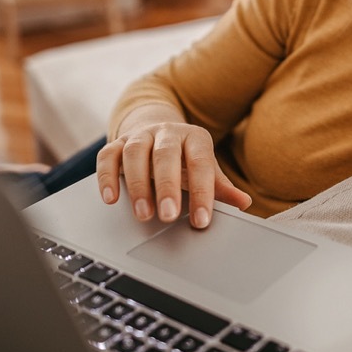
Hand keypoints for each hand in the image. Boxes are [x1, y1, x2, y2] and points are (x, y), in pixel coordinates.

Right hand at [96, 107, 251, 228]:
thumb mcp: (205, 168)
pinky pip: (107, 155)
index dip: (202, 192)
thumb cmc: (186, 158)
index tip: (201, 220)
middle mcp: (167, 132)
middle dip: (167, 186)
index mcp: (195, 137)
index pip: (200, 163)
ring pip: (135, 153)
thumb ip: (221, 186)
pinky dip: (106, 177)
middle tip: (169, 216)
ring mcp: (140, 136)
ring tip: (144, 215)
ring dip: (138, 185)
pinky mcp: (117, 143)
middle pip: (165, 154)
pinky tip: (111, 199)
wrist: (159, 131)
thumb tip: (244, 202)